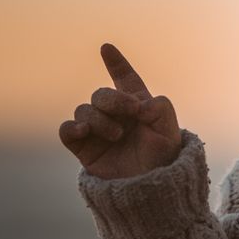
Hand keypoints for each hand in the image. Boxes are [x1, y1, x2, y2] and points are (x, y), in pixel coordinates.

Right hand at [59, 44, 181, 178]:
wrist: (151, 190)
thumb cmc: (164, 161)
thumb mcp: (170, 132)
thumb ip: (160, 109)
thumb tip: (139, 104)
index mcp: (138, 106)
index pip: (126, 79)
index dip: (116, 64)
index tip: (106, 48)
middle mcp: (116, 116)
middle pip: (101, 93)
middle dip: (113, 99)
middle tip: (131, 112)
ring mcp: (98, 131)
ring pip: (84, 110)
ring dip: (99, 119)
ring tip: (116, 136)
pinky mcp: (84, 148)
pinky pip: (67, 130)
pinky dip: (73, 127)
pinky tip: (84, 131)